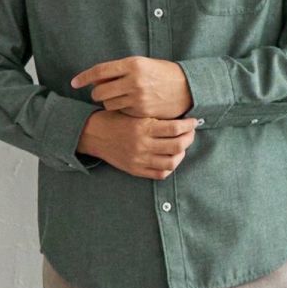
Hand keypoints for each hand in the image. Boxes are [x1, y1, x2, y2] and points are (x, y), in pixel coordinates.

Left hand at [69, 55, 193, 118]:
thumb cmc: (162, 74)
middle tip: (99, 93)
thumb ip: (120, 70)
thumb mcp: (142, 64)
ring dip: (108, 102)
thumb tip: (96, 79)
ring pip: (109, 104)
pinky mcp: (141, 111)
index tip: (74, 82)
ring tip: (118, 99)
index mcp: (133, 64)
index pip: (100, 71)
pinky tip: (128, 106)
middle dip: (96, 93)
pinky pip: (121, 112)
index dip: (84, 77)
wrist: (186, 88)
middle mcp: (134, 80)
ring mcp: (137, 97)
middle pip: (100, 91)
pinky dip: (120, 110)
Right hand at [77, 111, 197, 179]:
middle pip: (177, 146)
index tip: (193, 121)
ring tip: (182, 146)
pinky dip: (170, 167)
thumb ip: (154, 118)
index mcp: (143, 127)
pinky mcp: (135, 170)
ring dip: (182, 154)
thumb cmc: (115, 119)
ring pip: (172, 162)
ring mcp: (139, 159)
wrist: (93, 134)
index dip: (189, 126)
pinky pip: (160, 174)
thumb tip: (179, 118)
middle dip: (189, 138)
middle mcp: (142, 145)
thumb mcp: (134, 113)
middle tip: (191, 133)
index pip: (175, 128)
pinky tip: (171, 158)